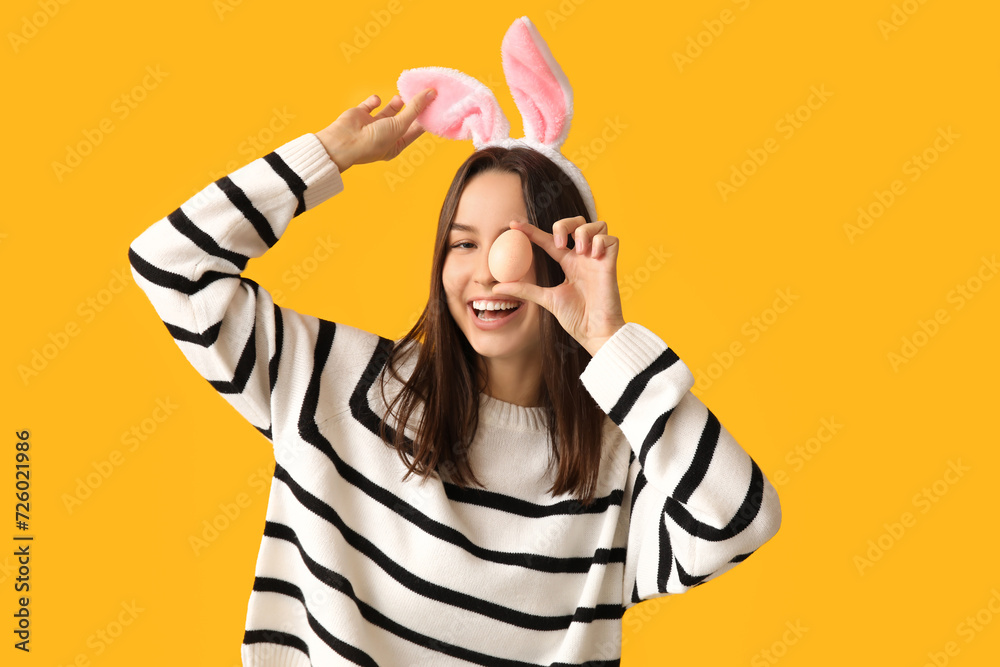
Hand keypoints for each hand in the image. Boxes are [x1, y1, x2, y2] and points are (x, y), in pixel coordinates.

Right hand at [315, 88, 436, 171]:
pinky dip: (374, 101)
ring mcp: (372, 125)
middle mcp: (385, 136)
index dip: (424, 119)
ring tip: (401, 97)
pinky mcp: (360, 115)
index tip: (434, 106)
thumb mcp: (399, 126)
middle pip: (403, 119)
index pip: (415, 131)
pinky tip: (376, 100)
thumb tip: (431, 94)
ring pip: (388, 111)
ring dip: (395, 103)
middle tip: (420, 96)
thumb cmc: (373, 142)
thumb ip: (414, 109)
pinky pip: (370, 105)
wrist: (344, 142)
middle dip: (411, 108)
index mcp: (396, 145)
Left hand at [491, 216, 626, 356]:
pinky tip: (594, 256)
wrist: (595, 332)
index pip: (548, 239)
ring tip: (579, 251)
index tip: (512, 224)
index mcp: (568, 263)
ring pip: (596, 225)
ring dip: (584, 232)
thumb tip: (496, 289)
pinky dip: (601, 241)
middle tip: (559, 244)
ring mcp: (598, 259)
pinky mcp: (611, 263)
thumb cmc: (576, 318)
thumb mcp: (546, 299)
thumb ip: (525, 290)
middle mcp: (583, 257)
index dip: (531, 230)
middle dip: (565, 224)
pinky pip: (612, 239)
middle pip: (577, 223)